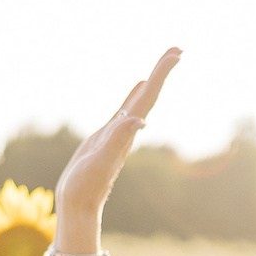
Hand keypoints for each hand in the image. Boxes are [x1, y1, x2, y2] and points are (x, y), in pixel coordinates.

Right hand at [52, 49, 180, 228]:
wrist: (78, 206)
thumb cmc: (86, 187)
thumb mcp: (101, 163)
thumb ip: (118, 141)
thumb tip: (139, 120)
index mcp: (126, 131)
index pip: (147, 97)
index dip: (160, 75)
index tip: (176, 54)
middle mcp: (126, 130)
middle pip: (148, 95)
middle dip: (161, 71)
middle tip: (177, 49)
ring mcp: (117, 133)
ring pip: (139, 100)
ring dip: (151, 81)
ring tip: (163, 63)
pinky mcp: (106, 137)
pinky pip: (124, 110)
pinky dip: (133, 96)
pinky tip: (137, 90)